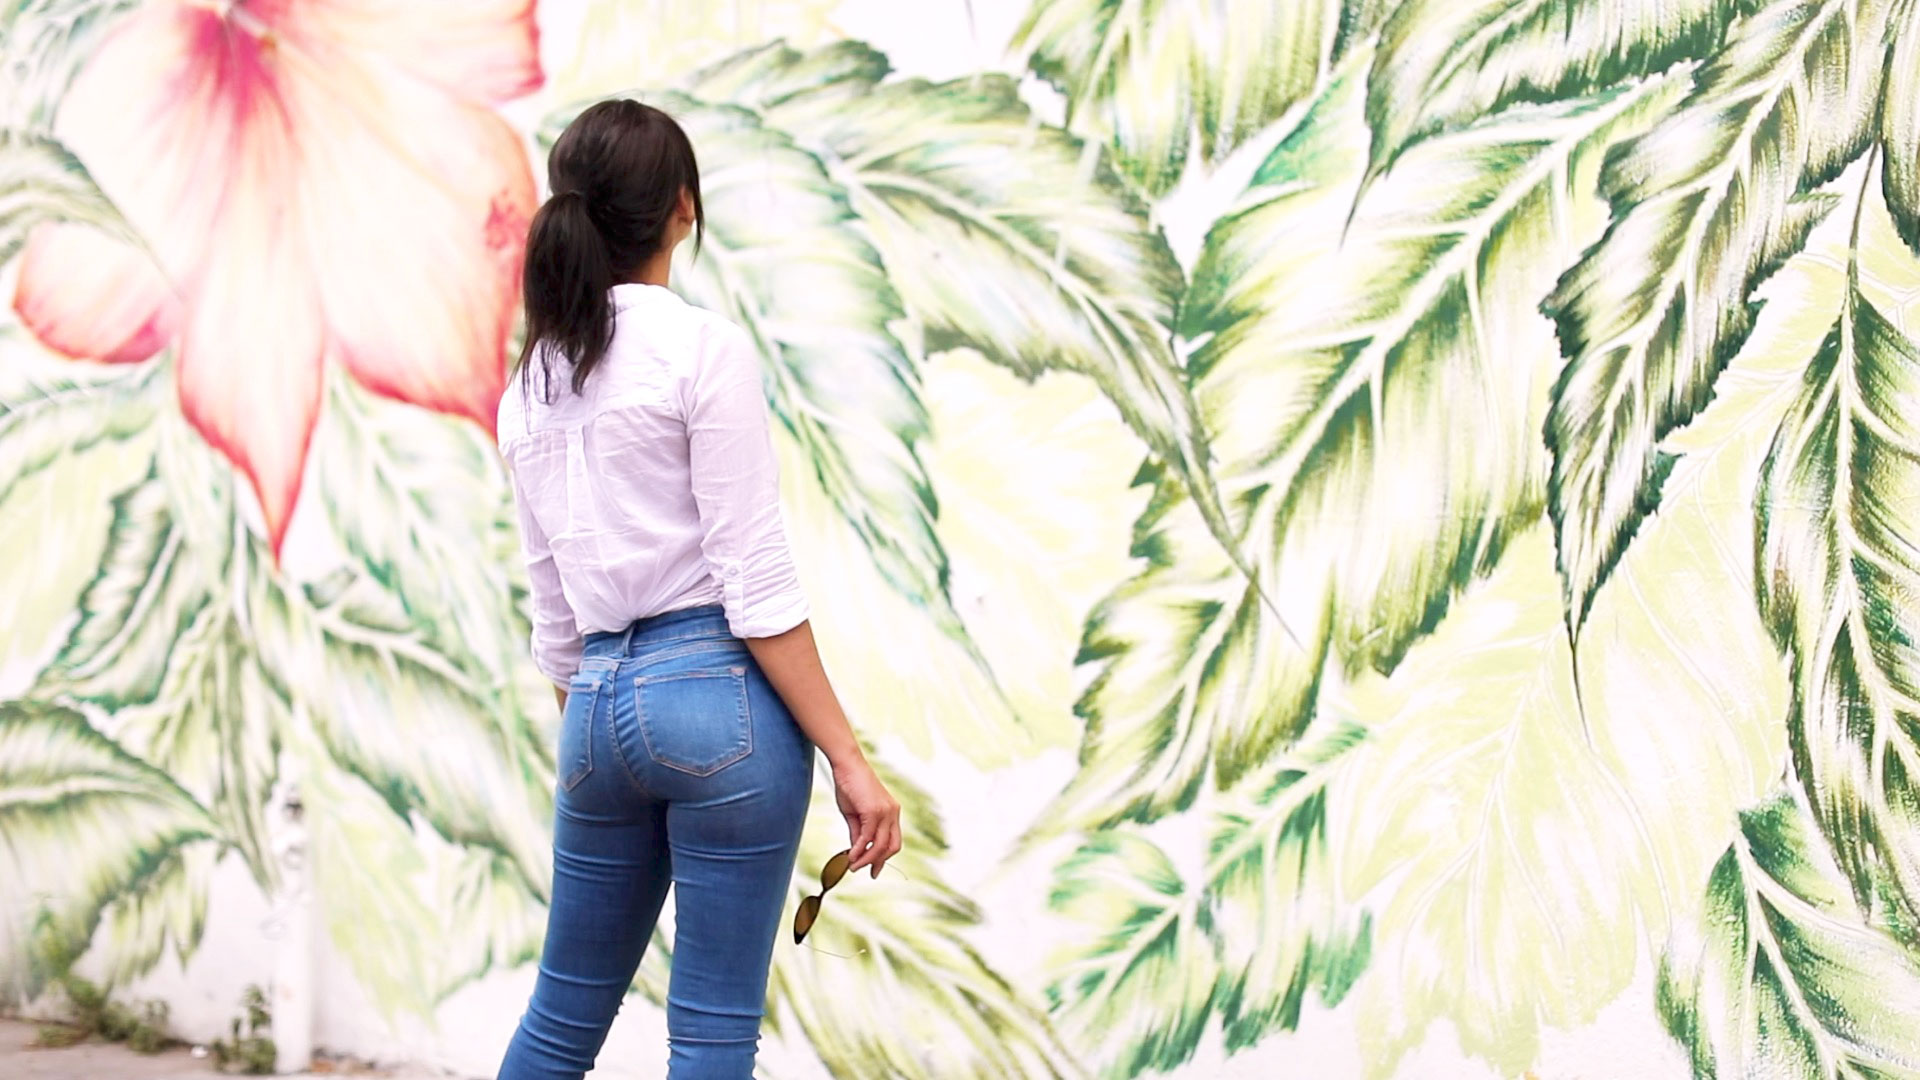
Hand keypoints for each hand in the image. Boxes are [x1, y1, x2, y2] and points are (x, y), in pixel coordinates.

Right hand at [832, 756, 900, 877]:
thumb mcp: (854, 814)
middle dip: (878, 862)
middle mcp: (892, 813)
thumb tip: (857, 850)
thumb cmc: (849, 785)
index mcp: (891, 813)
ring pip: (880, 845)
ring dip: (866, 859)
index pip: (893, 841)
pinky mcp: (874, 811)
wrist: (846, 765)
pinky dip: (859, 850)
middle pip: (891, 847)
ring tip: (854, 866)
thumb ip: (858, 832)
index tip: (874, 869)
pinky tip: (851, 856)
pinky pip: (867, 838)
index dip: (884, 857)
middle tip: (866, 872)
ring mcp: (885, 812)